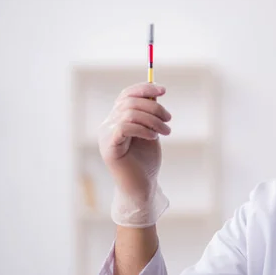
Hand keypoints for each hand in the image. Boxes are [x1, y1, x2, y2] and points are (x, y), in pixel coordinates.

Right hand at [98, 82, 171, 206]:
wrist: (142, 186)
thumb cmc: (146, 160)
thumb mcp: (150, 131)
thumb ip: (149, 114)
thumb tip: (155, 93)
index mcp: (117, 118)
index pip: (126, 94)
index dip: (144, 88)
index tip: (163, 90)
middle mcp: (108, 124)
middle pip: (130, 102)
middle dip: (154, 108)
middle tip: (169, 119)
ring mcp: (106, 136)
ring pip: (130, 113)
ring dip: (153, 119)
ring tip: (165, 131)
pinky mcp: (109, 147)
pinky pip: (124, 127)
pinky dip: (143, 129)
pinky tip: (153, 137)